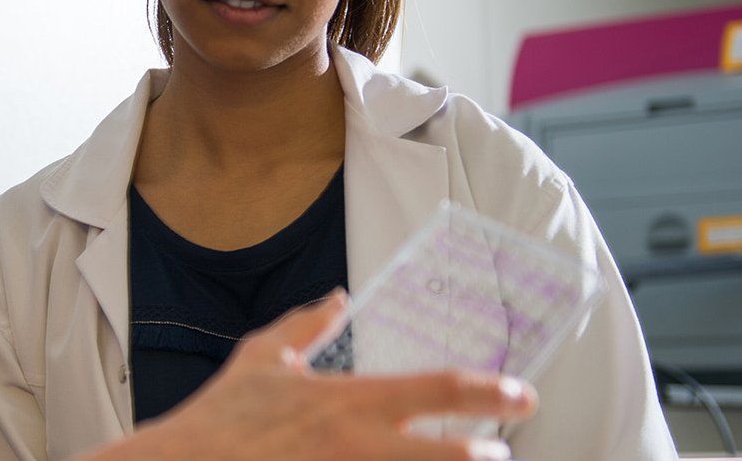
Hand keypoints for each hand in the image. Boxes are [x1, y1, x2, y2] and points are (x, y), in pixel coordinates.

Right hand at [89, 293, 537, 460]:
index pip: (437, 389)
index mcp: (348, 401)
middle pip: (449, 455)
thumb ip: (306, 324)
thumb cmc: (220, 418)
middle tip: (502, 450)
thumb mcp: (261, 358)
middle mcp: (358, 445)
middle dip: (484, 454)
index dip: (489, 391)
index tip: (521, 394)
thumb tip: (335, 296)